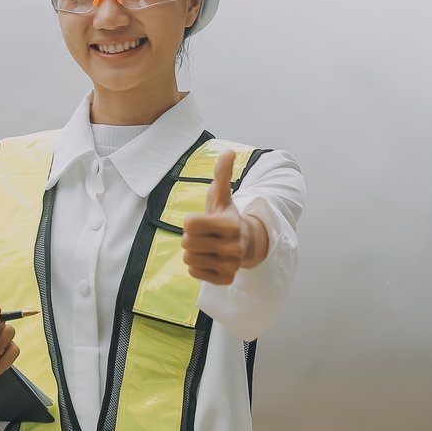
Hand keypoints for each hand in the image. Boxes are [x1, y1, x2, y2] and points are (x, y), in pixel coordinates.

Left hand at [182, 149, 268, 284]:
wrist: (245, 244)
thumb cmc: (227, 216)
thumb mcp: (222, 196)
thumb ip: (222, 174)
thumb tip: (229, 151)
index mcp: (230, 224)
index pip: (189, 224)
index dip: (191, 221)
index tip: (202, 221)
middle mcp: (233, 246)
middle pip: (187, 242)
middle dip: (190, 237)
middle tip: (204, 235)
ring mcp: (230, 264)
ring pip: (189, 258)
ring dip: (193, 252)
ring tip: (207, 247)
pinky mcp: (226, 279)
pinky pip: (194, 272)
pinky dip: (196, 266)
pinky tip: (209, 259)